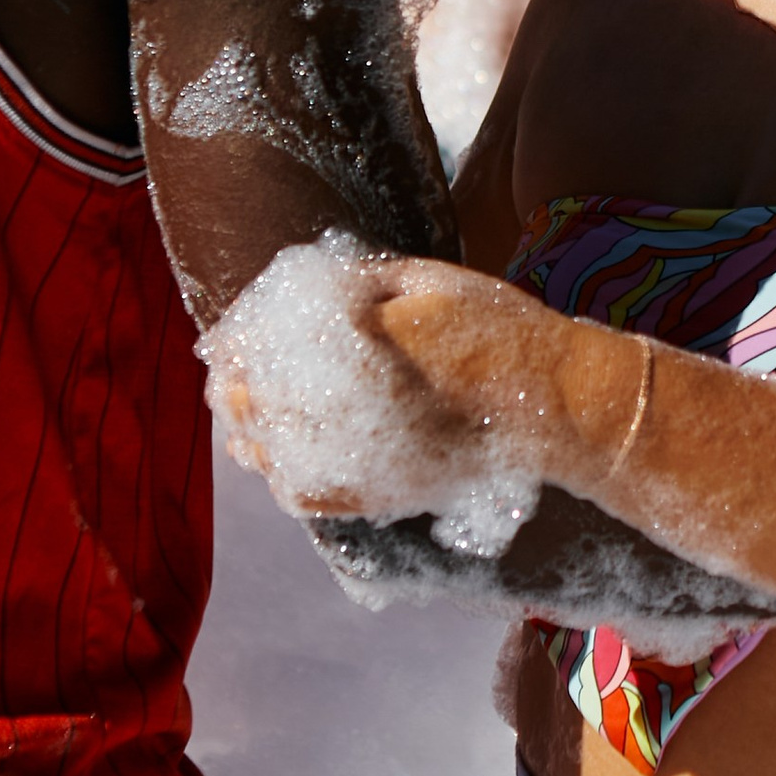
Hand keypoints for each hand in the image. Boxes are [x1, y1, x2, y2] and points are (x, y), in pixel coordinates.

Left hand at [205, 243, 573, 524]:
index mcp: (347, 339)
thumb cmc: (492, 331)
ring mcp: (349, 457)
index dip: (235, 337)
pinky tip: (277, 455)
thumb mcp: (420, 279)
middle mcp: (338, 405)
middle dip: (234, 380)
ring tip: (243, 408)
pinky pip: (294, 491)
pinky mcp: (366, 496)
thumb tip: (290, 290)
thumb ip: (349, 282)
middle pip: (247, 395)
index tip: (225, 337)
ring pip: (259, 446)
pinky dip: (276, 470)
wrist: (551, 407)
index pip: (258, 339)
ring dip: (245, 424)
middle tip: (228, 370)